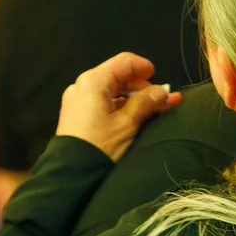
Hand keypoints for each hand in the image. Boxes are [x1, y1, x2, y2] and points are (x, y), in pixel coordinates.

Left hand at [56, 52, 182, 161]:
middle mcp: (83, 86)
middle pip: (118, 76)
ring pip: (113, 91)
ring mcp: (79, 100)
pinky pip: (104, 103)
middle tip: (162, 98)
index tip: (159, 77)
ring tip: (156, 108)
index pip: (123, 62)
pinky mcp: (78, 115)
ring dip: (135, 98)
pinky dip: (122, 106)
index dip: (144, 67)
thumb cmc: (100, 145)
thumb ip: (146, 102)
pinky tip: (138, 115)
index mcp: (93, 81)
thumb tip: (163, 91)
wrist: (73, 174)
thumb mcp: (127, 123)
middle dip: (142, 86)